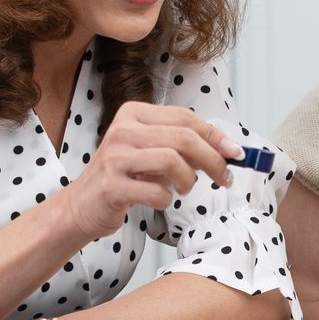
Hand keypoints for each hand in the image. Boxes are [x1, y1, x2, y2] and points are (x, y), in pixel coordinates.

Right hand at [59, 101, 244, 240]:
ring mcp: (115, 156)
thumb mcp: (152, 153)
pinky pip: (156, 191)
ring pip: (172, 160)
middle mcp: (122, 129)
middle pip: (183, 137)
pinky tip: (160, 200)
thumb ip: (183, 147)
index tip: (235, 154)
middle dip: (212, 159)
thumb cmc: (124, 177)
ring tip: (185, 189)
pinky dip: (167, 199)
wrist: (83, 205)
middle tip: (224, 177)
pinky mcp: (112, 185)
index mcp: (134, 114)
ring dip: (189, 180)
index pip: (186, 118)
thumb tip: (227, 151)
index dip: (216, 136)